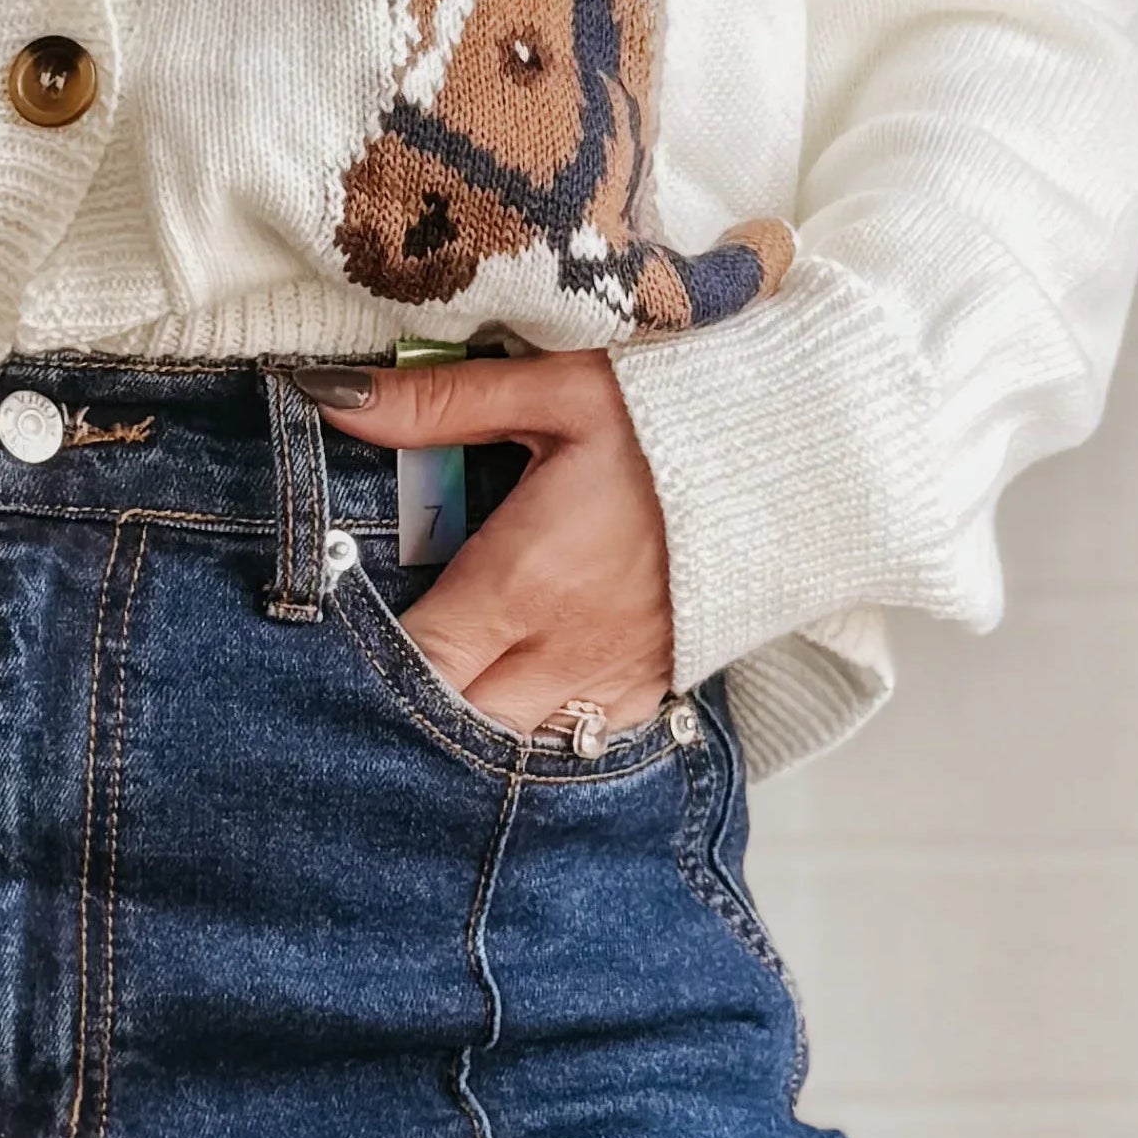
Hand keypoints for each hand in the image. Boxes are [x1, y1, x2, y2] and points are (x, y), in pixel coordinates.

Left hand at [312, 354, 678, 744]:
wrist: (807, 452)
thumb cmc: (676, 415)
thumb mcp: (556, 389)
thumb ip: (440, 405)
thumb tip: (331, 396)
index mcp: (524, 581)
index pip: (417, 662)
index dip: (364, 666)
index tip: (330, 644)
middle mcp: (564, 648)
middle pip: (455, 726)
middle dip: (408, 712)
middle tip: (370, 676)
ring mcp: (613, 677)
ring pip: (514, 748)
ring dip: (470, 731)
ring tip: (436, 696)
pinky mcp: (656, 687)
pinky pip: (579, 745)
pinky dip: (537, 734)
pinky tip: (515, 702)